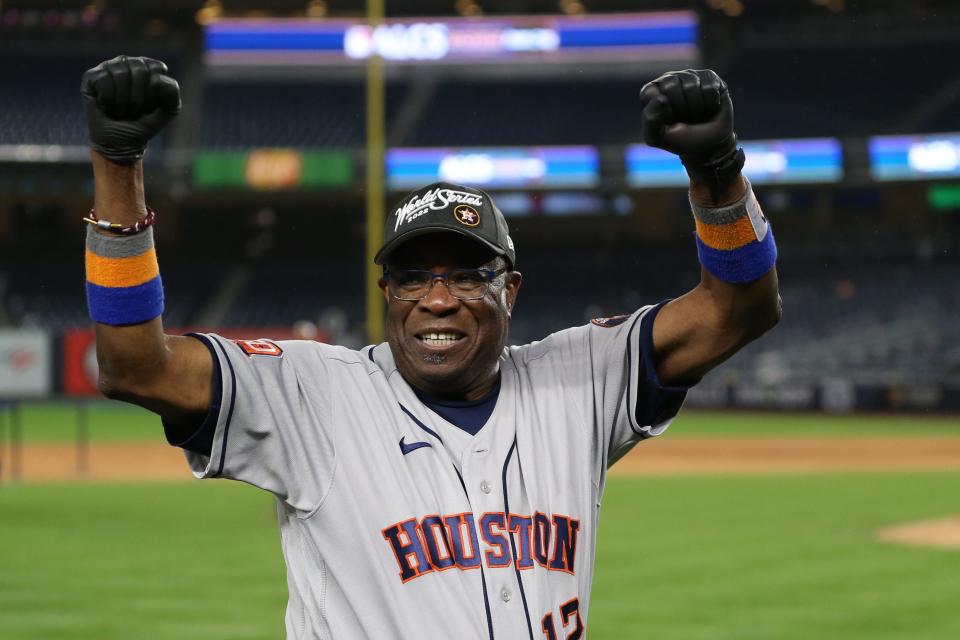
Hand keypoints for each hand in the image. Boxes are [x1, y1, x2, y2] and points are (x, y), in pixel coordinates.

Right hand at [81, 55, 180, 164]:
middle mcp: (128, 62)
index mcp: (149, 67)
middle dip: (139, 98)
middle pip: (139, 69)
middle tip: (134, 111)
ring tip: (121, 111)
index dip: (155, 91)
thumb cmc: (143, 124)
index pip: (157, 68)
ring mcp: (109, 67)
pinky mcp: (91, 76)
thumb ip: (172, 97)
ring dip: (123, 101)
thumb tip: (160, 79)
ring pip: (120, 73)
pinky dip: (108, 99)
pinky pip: (103, 80)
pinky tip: (106, 106)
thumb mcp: (165, 113)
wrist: (119, 142)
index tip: (150, 106)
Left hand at [639, 69, 743, 187]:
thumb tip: (661, 98)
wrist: (710, 145)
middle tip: (685, 119)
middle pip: (671, 86)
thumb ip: (650, 120)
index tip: (668, 122)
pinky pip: (709, 88)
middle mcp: (668, 80)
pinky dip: (711, 104)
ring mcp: (689, 76)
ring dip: (697, 109)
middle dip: (680, 110)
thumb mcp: (657, 138)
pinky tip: (709, 108)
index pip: (650, 93)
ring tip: (697, 115)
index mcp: (651, 93)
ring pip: (692, 85)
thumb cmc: (681, 140)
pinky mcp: (709, 77)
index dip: (662, 112)